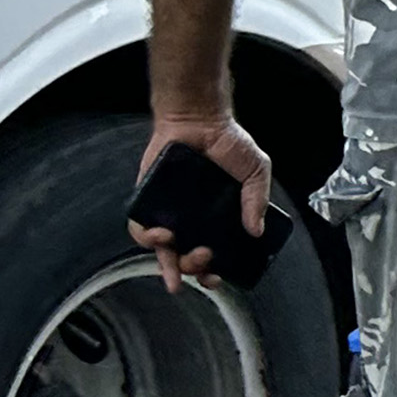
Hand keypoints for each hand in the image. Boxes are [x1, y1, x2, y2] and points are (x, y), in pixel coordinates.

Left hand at [128, 112, 272, 293]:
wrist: (199, 119)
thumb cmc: (227, 142)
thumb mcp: (256, 170)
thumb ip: (257, 198)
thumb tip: (256, 230)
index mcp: (216, 218)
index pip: (213, 253)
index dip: (212, 271)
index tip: (217, 278)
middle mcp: (191, 219)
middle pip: (186, 258)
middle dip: (193, 268)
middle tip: (203, 260)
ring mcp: (168, 212)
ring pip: (162, 250)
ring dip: (168, 263)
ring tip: (178, 262)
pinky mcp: (147, 201)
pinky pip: (140, 227)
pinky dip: (147, 237)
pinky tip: (161, 236)